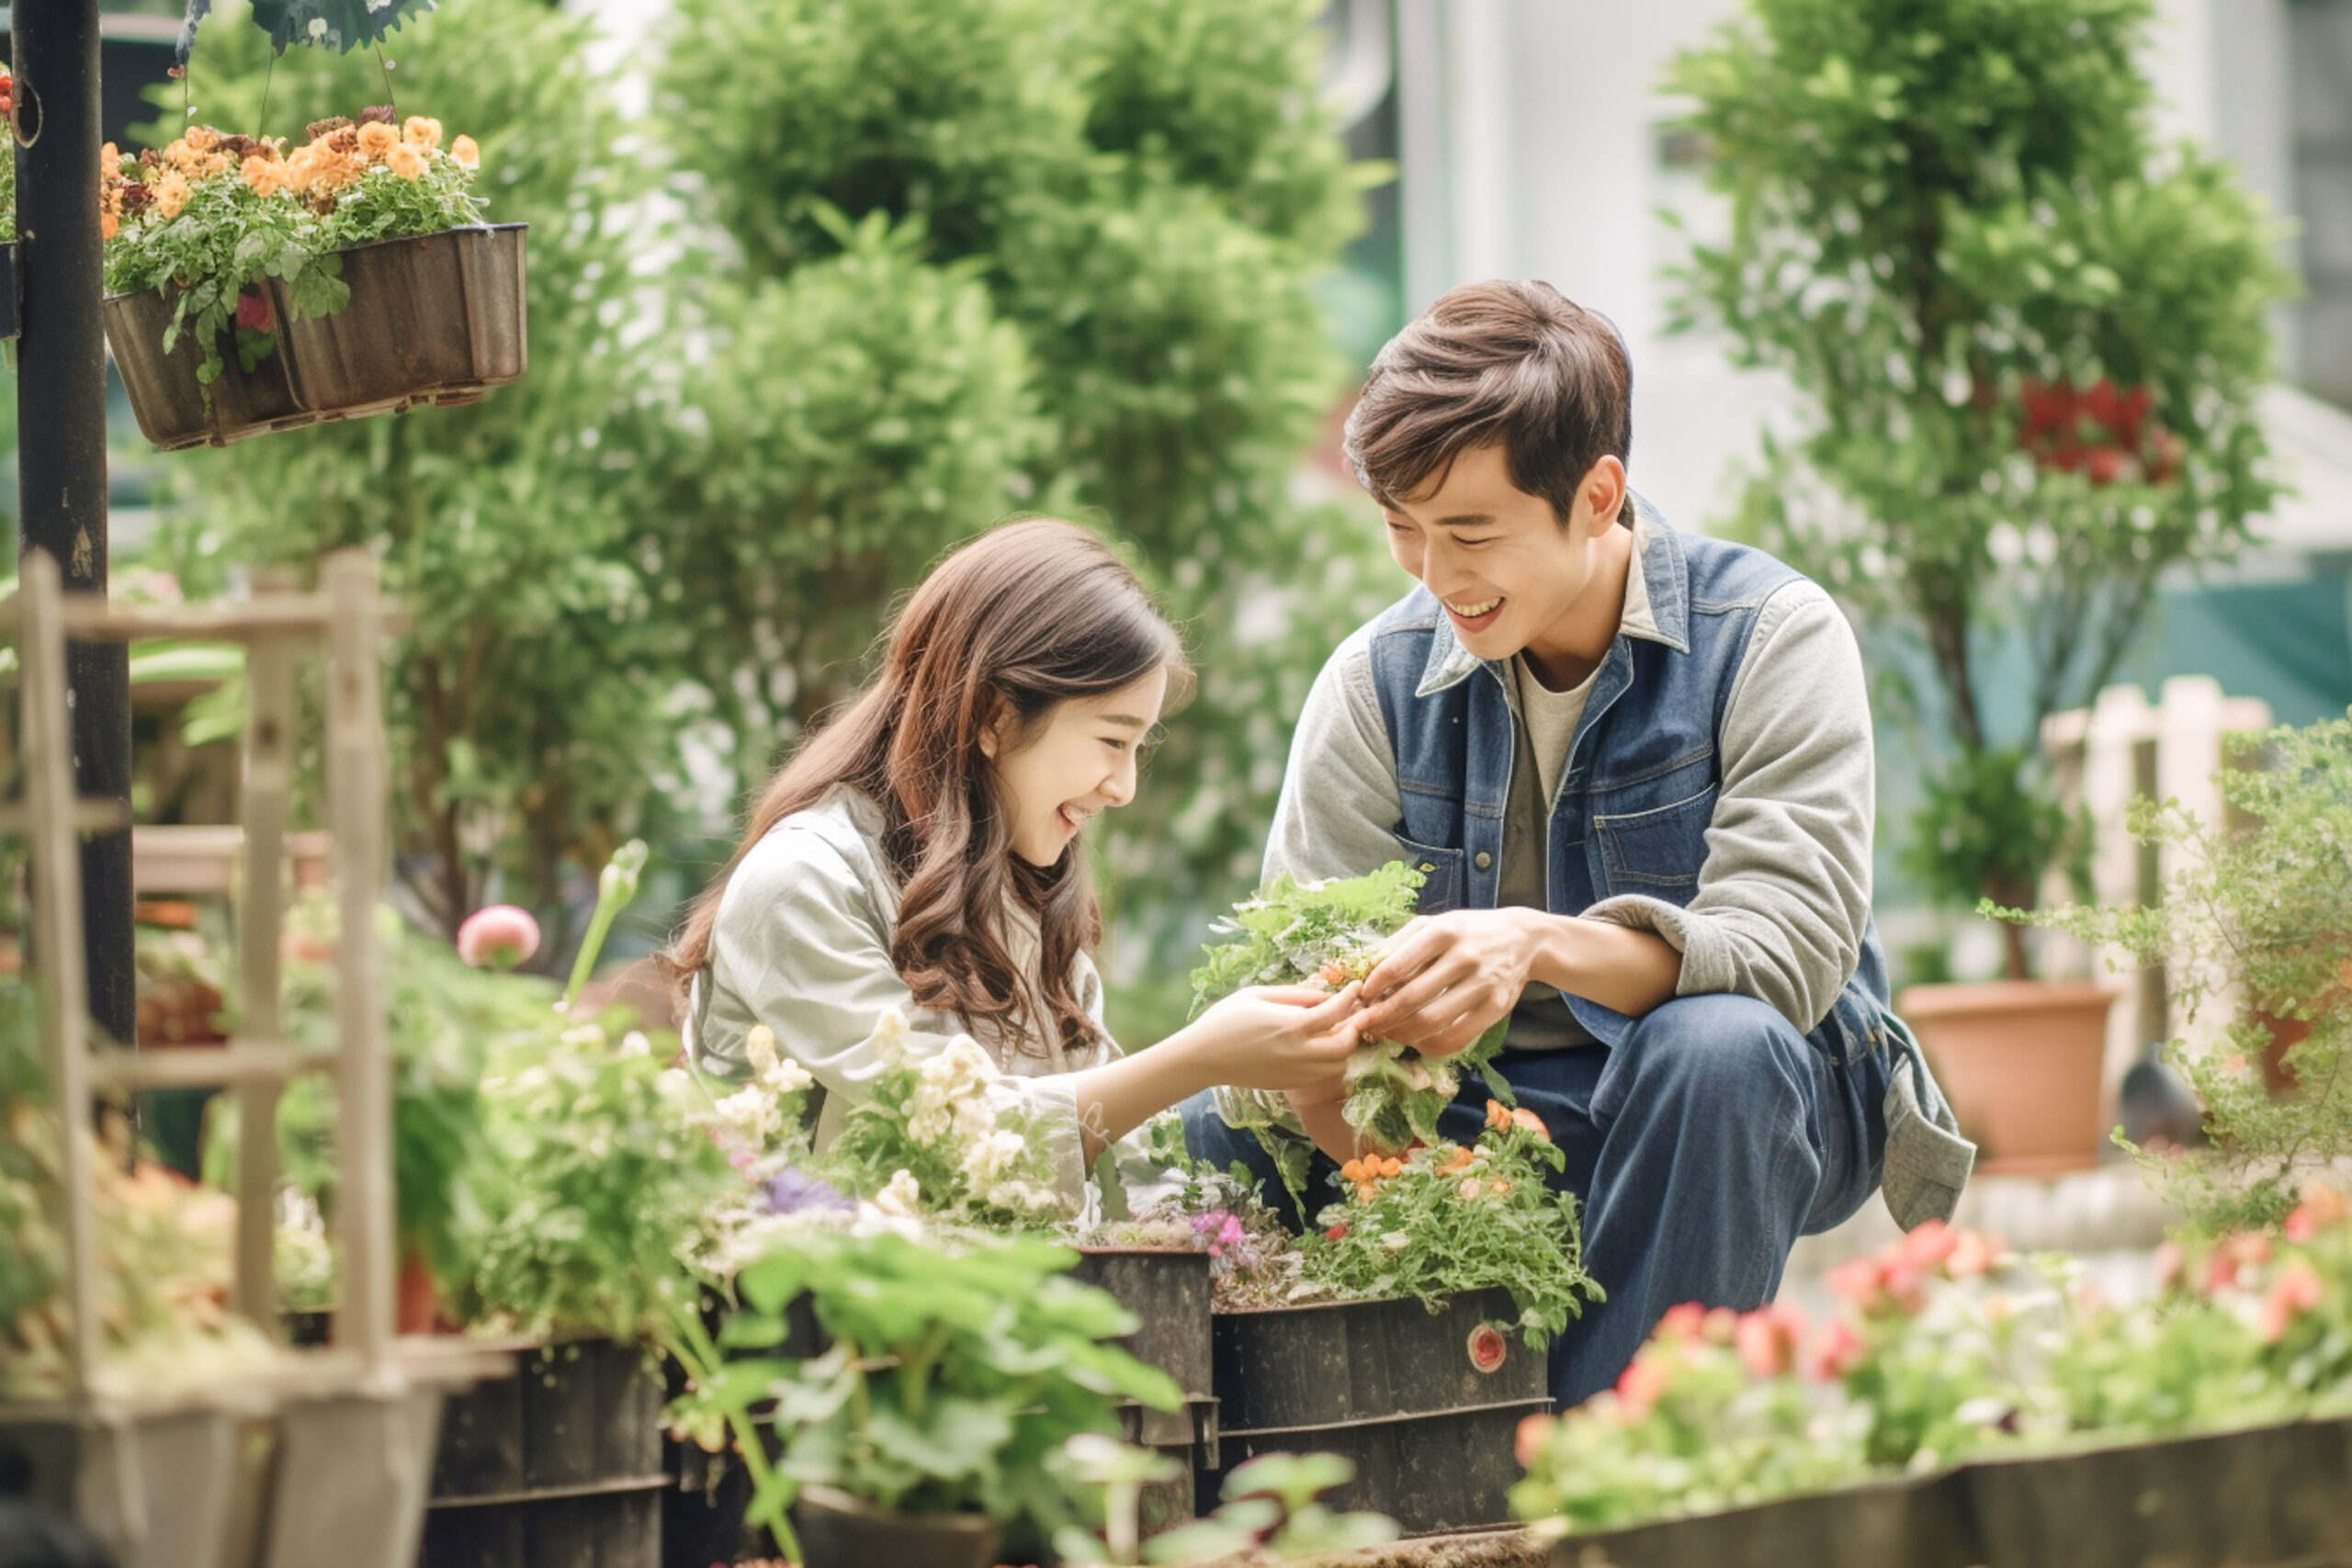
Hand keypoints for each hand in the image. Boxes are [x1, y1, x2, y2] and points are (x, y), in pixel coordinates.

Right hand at [1183, 983, 1364, 1092]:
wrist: (1202, 1058)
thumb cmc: (1225, 1019)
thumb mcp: (1258, 995)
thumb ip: (1295, 994)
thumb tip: (1325, 993)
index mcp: (1290, 1026)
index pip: (1336, 1011)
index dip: (1351, 997)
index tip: (1357, 988)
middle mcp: (1298, 1053)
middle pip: (1346, 1046)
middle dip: (1354, 1029)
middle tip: (1351, 1015)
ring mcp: (1295, 1073)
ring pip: (1338, 1065)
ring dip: (1342, 1048)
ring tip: (1334, 1032)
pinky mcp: (1289, 1084)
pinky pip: (1321, 1075)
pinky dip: (1327, 1062)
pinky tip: (1316, 1047)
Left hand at [1353, 909, 1537, 1056]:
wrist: (1523, 939)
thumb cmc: (1467, 931)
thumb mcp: (1434, 924)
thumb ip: (1398, 942)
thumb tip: (1362, 967)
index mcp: (1442, 931)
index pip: (1396, 965)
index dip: (1372, 987)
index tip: (1360, 998)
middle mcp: (1464, 956)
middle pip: (1411, 998)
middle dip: (1380, 1017)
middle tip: (1363, 1026)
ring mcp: (1483, 983)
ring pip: (1432, 1022)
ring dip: (1401, 1034)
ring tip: (1387, 1034)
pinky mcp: (1496, 1007)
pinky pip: (1457, 1038)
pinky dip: (1431, 1046)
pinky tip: (1418, 1042)